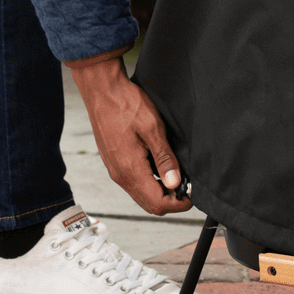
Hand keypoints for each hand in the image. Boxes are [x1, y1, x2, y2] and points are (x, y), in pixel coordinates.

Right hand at [68, 54, 191, 215]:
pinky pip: (133, 182)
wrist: (102, 90)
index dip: (178, 203)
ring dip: (160, 191)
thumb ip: (164, 158)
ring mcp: (115, 169)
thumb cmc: (126, 104)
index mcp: (130, 169)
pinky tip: (159, 165)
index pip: (157, 203)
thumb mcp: (153, 128)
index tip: (192, 193)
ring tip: (176, 174)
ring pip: (141, 194)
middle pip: (149, 204)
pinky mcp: (114, 162)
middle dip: (170, 201)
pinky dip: (149, 182)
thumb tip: (175, 183)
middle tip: (187, 186)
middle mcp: (120, 175)